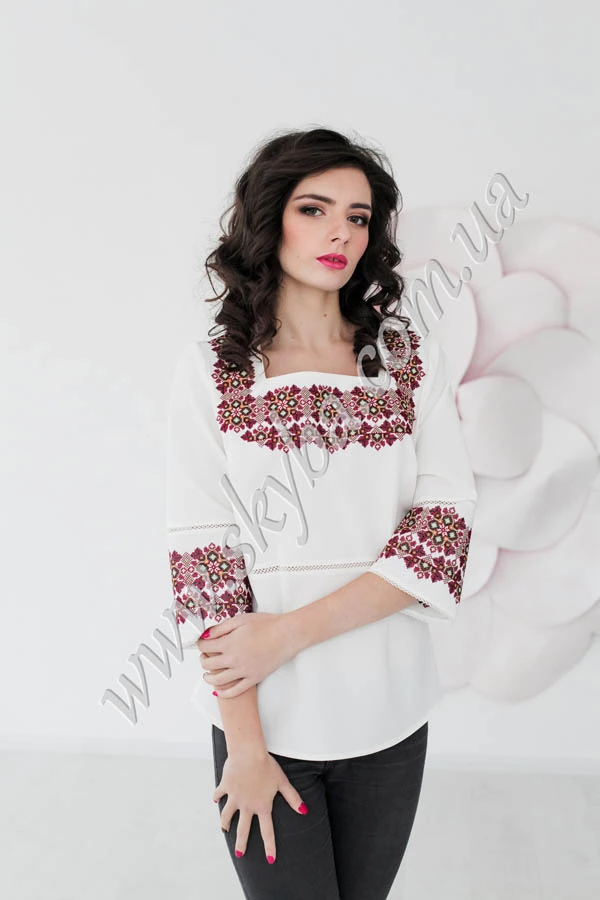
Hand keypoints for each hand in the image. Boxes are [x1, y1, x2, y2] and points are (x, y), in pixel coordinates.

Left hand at [197, 612, 294, 698]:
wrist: (286, 635)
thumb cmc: (267, 625)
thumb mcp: (240, 620)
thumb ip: (221, 628)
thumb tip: (207, 634)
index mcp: (229, 643)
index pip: (205, 647)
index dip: (200, 644)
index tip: (202, 643)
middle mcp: (233, 659)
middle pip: (208, 664)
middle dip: (202, 659)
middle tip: (204, 656)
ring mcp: (243, 671)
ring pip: (217, 681)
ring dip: (208, 678)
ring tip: (207, 675)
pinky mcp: (253, 678)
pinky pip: (235, 691)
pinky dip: (224, 693)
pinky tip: (220, 690)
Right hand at [215, 748, 307, 862]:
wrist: (248, 753)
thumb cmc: (267, 765)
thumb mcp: (282, 782)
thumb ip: (293, 798)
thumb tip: (304, 811)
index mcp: (262, 806)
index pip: (267, 831)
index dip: (270, 847)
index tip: (271, 860)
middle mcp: (247, 805)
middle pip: (243, 830)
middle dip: (241, 843)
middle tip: (240, 854)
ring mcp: (235, 797)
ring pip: (227, 816)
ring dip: (225, 823)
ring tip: (224, 829)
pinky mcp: (225, 787)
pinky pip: (219, 794)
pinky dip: (217, 796)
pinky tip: (216, 799)